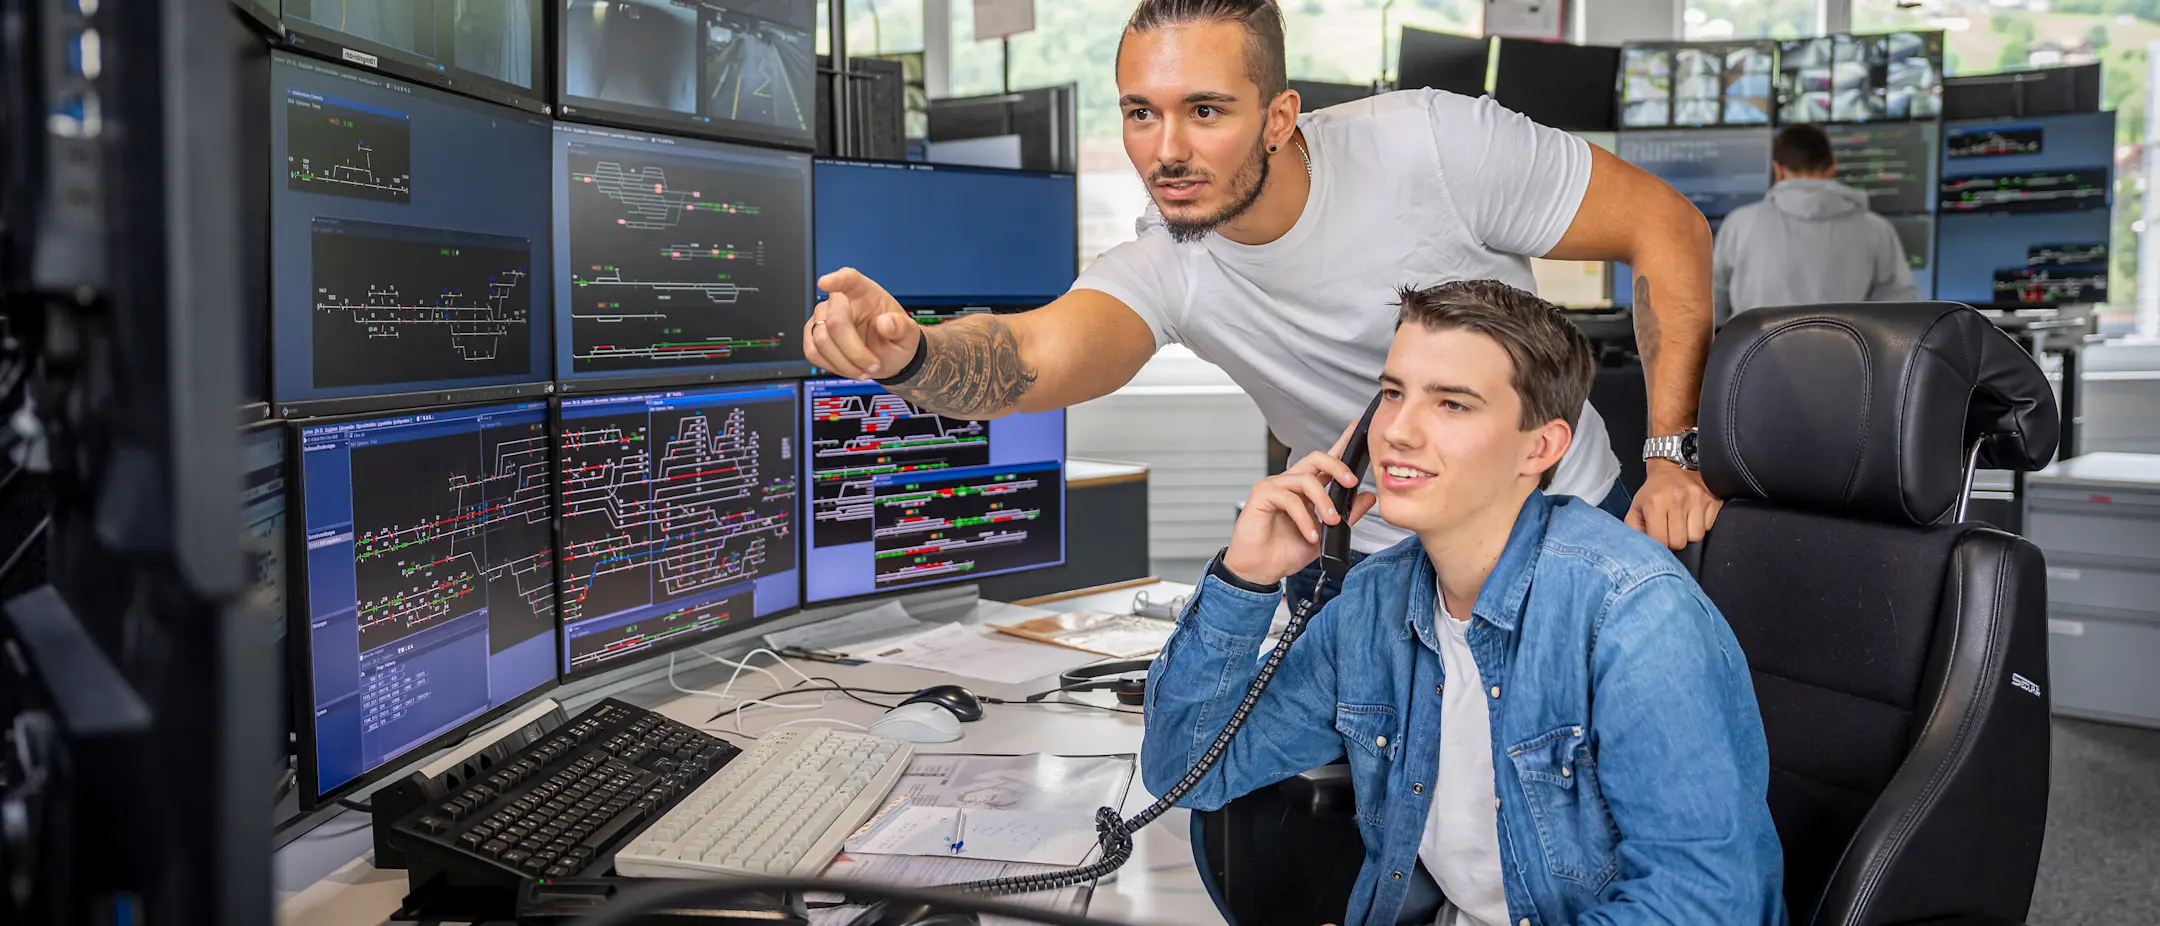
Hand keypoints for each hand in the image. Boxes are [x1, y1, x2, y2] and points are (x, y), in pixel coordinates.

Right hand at [808, 268, 919, 379]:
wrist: (889, 357)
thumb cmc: (896, 338)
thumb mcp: (909, 333)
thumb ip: (902, 326)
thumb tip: (885, 323)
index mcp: (864, 291)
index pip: (848, 279)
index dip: (836, 280)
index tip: (826, 282)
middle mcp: (839, 301)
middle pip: (834, 322)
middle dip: (854, 351)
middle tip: (873, 366)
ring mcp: (823, 318)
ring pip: (821, 341)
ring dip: (844, 363)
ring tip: (864, 370)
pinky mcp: (812, 336)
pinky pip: (813, 352)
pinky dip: (833, 366)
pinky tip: (850, 368)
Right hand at [1221, 423, 1376, 586]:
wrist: (1260, 569)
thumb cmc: (1285, 551)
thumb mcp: (1326, 533)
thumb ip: (1348, 514)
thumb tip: (1368, 497)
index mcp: (1305, 489)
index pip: (1325, 461)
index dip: (1342, 442)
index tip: (1358, 428)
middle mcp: (1291, 483)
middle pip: (1316, 458)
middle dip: (1337, 467)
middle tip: (1351, 483)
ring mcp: (1275, 486)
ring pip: (1306, 479)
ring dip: (1324, 502)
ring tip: (1331, 523)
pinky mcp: (1262, 494)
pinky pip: (1290, 499)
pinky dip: (1305, 518)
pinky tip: (1311, 534)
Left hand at [1625, 460, 1722, 549]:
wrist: (1673, 468)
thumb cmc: (1654, 492)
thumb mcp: (1636, 508)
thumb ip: (1634, 530)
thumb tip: (1642, 549)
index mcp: (1654, 503)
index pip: (1661, 541)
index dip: (1660, 546)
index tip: (1659, 539)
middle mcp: (1676, 499)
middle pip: (1680, 542)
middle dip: (1675, 540)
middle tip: (1671, 529)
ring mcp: (1697, 498)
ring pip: (1696, 536)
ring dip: (1689, 533)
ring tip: (1682, 521)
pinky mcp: (1712, 499)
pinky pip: (1708, 526)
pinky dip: (1701, 525)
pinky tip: (1693, 515)